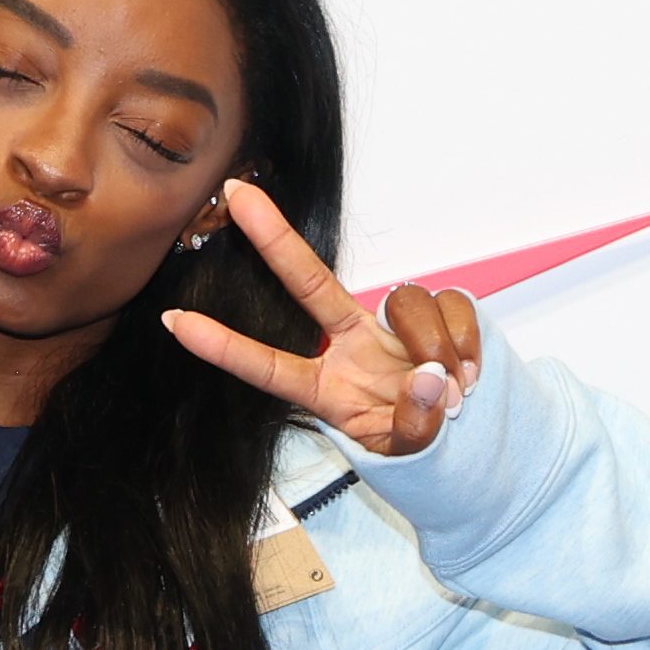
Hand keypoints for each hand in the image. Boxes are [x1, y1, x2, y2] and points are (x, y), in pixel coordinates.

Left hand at [161, 178, 482, 455]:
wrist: (474, 443)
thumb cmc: (424, 447)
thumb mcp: (410, 454)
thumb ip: (415, 425)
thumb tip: (430, 379)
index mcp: (329, 389)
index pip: (270, 367)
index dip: (224, 347)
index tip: (174, 321)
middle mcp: (352, 346)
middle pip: (309, 284)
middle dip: (274, 238)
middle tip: (236, 195)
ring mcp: (392, 327)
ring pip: (405, 302)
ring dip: (436, 346)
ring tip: (457, 390)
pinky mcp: (436, 311)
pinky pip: (450, 305)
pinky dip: (466, 341)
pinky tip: (472, 371)